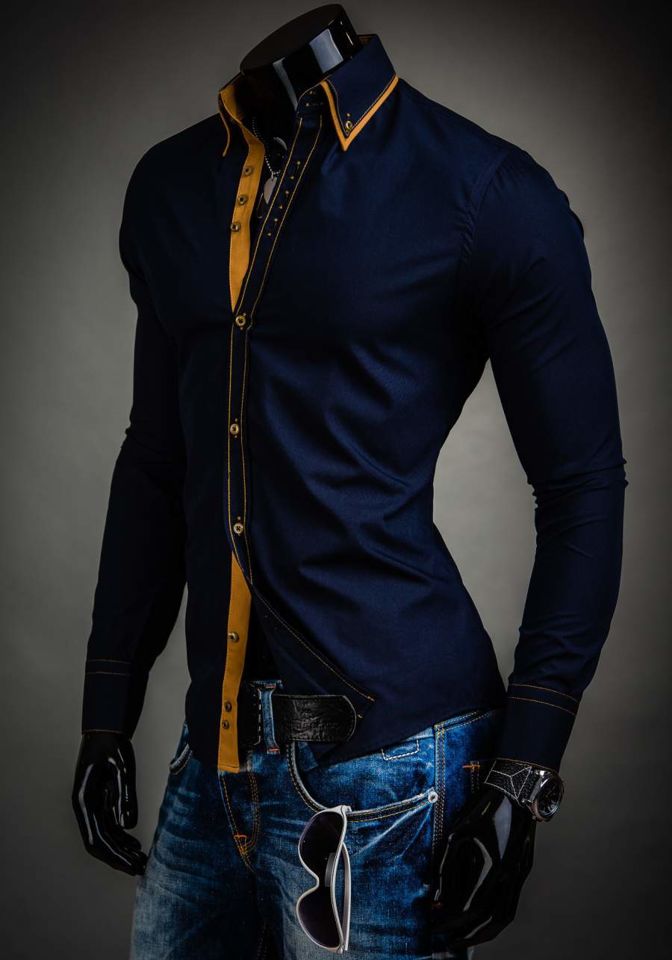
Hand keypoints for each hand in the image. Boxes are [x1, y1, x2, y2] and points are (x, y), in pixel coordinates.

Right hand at [71, 732, 146, 874]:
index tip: (130, 866)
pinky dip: (122, 837)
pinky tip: (135, 846)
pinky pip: (109, 826)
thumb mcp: (122, 767)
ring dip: (121, 850)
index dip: (113, 856)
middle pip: (99, 842)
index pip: (96, 839)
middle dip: (118, 858)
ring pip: (105, 836)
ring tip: (141, 861)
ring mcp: (92, 805)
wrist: (106, 729)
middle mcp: (85, 807)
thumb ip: (124, 795)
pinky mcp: (100, 801)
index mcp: (84, 801)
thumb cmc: (112, 745)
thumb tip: (129, 825)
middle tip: (140, 869)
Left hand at [430, 783, 535, 949]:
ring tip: (464, 935)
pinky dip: (496, 917)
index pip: (470, 909)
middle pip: (490, 922)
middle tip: (447, 941)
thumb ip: (447, 868)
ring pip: (504, 917)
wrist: (515, 792)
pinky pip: (511, 904)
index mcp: (493, 868)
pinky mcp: (523, 869)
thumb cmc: (484, 809)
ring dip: (484, 931)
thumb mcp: (457, 834)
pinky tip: (482, 916)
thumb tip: (437, 896)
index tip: (434, 926)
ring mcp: (520, 874)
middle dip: (467, 936)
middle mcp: (510, 877)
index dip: (450, 922)